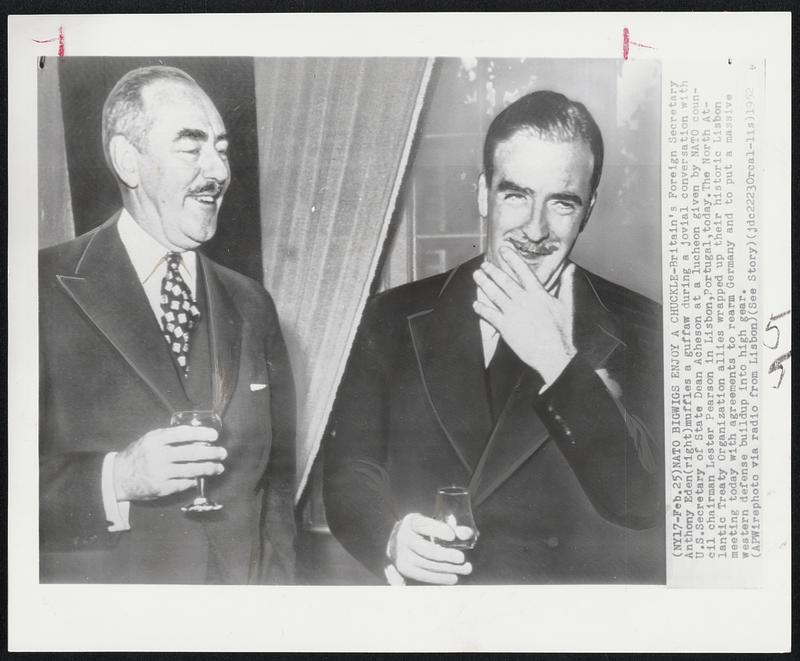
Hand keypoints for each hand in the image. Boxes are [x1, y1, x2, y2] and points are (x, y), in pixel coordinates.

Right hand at [113, 425, 225, 500]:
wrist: (118, 478)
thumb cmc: (138, 455)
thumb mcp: (149, 440)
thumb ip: (169, 436)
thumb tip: (197, 434)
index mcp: (155, 441)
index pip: (181, 434)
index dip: (200, 434)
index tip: (214, 436)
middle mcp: (158, 456)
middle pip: (190, 454)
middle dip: (210, 453)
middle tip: (222, 453)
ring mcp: (160, 474)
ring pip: (190, 470)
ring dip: (208, 469)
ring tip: (219, 468)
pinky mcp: (161, 488)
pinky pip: (183, 484)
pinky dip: (194, 480)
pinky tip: (201, 477)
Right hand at [388, 513, 472, 584]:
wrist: (397, 542)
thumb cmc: (422, 532)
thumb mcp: (432, 524)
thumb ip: (452, 527)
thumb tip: (467, 534)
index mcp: (411, 522)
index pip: (423, 525)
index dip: (438, 530)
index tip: (452, 536)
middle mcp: (403, 538)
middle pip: (426, 549)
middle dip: (445, 555)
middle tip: (462, 558)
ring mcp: (401, 555)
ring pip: (427, 565)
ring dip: (448, 568)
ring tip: (465, 569)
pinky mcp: (404, 569)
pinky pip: (423, 576)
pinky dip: (440, 578)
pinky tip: (453, 577)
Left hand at [473, 248, 575, 384]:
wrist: (554, 353)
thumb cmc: (562, 331)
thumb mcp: (566, 304)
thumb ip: (566, 284)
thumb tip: (570, 267)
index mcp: (538, 293)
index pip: (523, 271)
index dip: (512, 259)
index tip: (503, 249)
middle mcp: (523, 299)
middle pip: (504, 281)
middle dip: (492, 271)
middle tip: (483, 264)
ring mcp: (513, 312)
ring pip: (494, 294)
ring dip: (484, 283)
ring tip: (477, 276)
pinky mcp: (505, 326)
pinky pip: (490, 314)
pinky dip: (481, 308)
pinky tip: (475, 304)